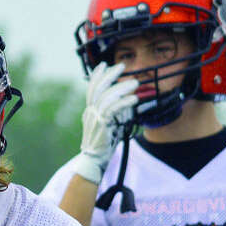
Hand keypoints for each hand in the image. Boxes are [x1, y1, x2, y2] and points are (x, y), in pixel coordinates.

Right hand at [71, 61, 139, 182]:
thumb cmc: (104, 143)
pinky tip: (134, 99)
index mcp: (90, 110)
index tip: (104, 64)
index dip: (97, 75)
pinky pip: (113, 110)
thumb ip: (117, 112)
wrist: (94, 160)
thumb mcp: (110, 123)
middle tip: (122, 66)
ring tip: (135, 83)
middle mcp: (90, 112)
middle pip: (98, 87)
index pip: (91, 88)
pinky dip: (124, 102)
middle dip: (110, 75)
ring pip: (107, 97)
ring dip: (122, 87)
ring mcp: (95, 118)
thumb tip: (131, 100)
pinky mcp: (102, 125)